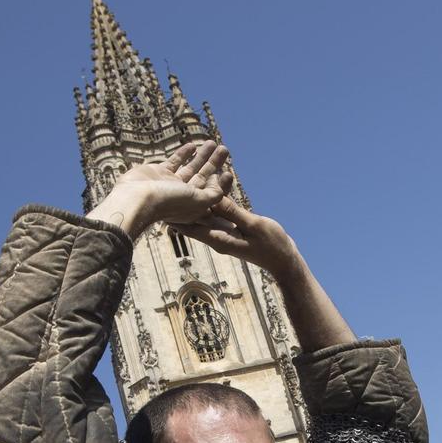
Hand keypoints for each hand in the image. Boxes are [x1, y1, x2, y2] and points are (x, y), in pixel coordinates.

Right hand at [87, 141, 230, 238]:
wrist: (137, 197)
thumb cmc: (168, 202)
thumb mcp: (197, 200)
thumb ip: (213, 195)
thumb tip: (222, 189)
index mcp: (194, 205)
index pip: (212, 192)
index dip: (221, 182)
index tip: (229, 171)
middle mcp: (183, 195)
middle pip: (203, 177)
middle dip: (214, 163)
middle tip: (225, 149)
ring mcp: (171, 183)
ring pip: (191, 167)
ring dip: (202, 156)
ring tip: (213, 142)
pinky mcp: (159, 173)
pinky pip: (175, 161)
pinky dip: (184, 154)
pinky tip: (193, 145)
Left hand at [168, 194, 300, 280]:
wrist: (283, 260)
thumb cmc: (272, 245)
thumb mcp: (253, 225)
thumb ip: (233, 212)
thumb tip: (213, 198)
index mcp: (219, 239)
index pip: (190, 227)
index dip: (173, 215)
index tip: (157, 204)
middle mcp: (216, 237)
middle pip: (192, 219)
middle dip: (179, 204)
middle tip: (162, 189)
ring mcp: (223, 233)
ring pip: (203, 213)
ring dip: (194, 198)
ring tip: (179, 182)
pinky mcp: (230, 228)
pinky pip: (216, 212)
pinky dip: (210, 199)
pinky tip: (203, 185)